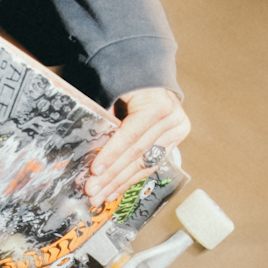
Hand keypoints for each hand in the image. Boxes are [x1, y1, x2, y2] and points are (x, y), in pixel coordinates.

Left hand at [84, 87, 190, 203]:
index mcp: (158, 104)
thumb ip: (105, 119)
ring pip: (145, 163)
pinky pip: (151, 163)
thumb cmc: (126, 79)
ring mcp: (176, 130)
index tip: (95, 171)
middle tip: (93, 191)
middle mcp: (172, 118)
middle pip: (138, 153)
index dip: (112, 154)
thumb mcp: (112, 92)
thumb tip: (90, 148)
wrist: (147, 71)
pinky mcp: (175, 140)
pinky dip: (131, 177)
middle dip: (113, 175)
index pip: (131, 135)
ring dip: (120, 182)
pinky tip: (116, 189)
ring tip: (101, 195)